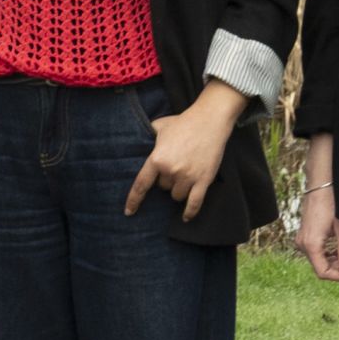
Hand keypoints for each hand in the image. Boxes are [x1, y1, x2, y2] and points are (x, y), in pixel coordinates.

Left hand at [126, 86, 247, 221]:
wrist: (209, 121)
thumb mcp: (158, 127)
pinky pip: (195, 203)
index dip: (134, 200)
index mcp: (157, 159)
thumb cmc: (182, 123)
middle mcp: (171, 170)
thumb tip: (136, 142)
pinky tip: (185, 218)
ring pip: (177, 195)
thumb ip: (147, 138)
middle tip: (174, 166)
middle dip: (166, 180)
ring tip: (184, 174)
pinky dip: (190, 212)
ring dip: (178, 190)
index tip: (129, 211)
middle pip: (163, 188)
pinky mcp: (204, 180)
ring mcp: (188, 177)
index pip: (141, 185)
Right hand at [294, 134, 338, 279]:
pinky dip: (330, 253)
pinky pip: (317, 252)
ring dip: (336, 260)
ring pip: (319, 260)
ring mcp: (302, 240)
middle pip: (321, 267)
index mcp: (311, 244)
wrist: (321, 185)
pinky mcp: (305, 235)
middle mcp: (303, 244)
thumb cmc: (332, 203)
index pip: (323, 272)